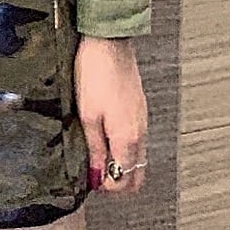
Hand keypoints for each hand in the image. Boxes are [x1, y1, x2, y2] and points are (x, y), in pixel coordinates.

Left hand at [75, 35, 148, 197]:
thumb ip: (95, 148)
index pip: (124, 181)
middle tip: (95, 171)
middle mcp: (140, 133)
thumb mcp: (87, 116)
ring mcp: (142, 120)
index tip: (90, 178)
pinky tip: (106, 136)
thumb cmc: (95, 75)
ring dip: (121, 162)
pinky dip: (124, 147)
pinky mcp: (140, 108)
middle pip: (137, 173)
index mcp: (127, 138)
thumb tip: (97, 176)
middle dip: (117, 180)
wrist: (109, 42)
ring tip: (97, 152)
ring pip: (138, 156)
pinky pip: (137, 139)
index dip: (107, 186)